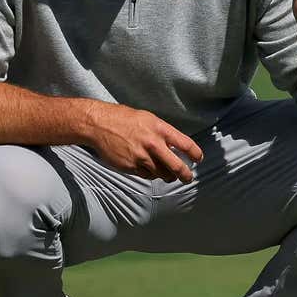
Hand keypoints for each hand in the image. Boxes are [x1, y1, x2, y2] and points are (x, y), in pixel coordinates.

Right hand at [83, 104, 203, 182]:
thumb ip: (162, 133)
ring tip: (166, 173)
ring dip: (165, 175)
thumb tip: (175, 146)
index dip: (196, 154)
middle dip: (185, 175)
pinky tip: (146, 167)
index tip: (198, 159)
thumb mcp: (147, 119)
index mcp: (160, 129)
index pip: (186, 144)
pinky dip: (149, 173)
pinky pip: (146, 175)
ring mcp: (141, 157)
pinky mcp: (131, 167)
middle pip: (177, 166)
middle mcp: (153, 144)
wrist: (98, 125)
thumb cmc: (123, 118)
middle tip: (187, 178)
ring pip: (161, 174)